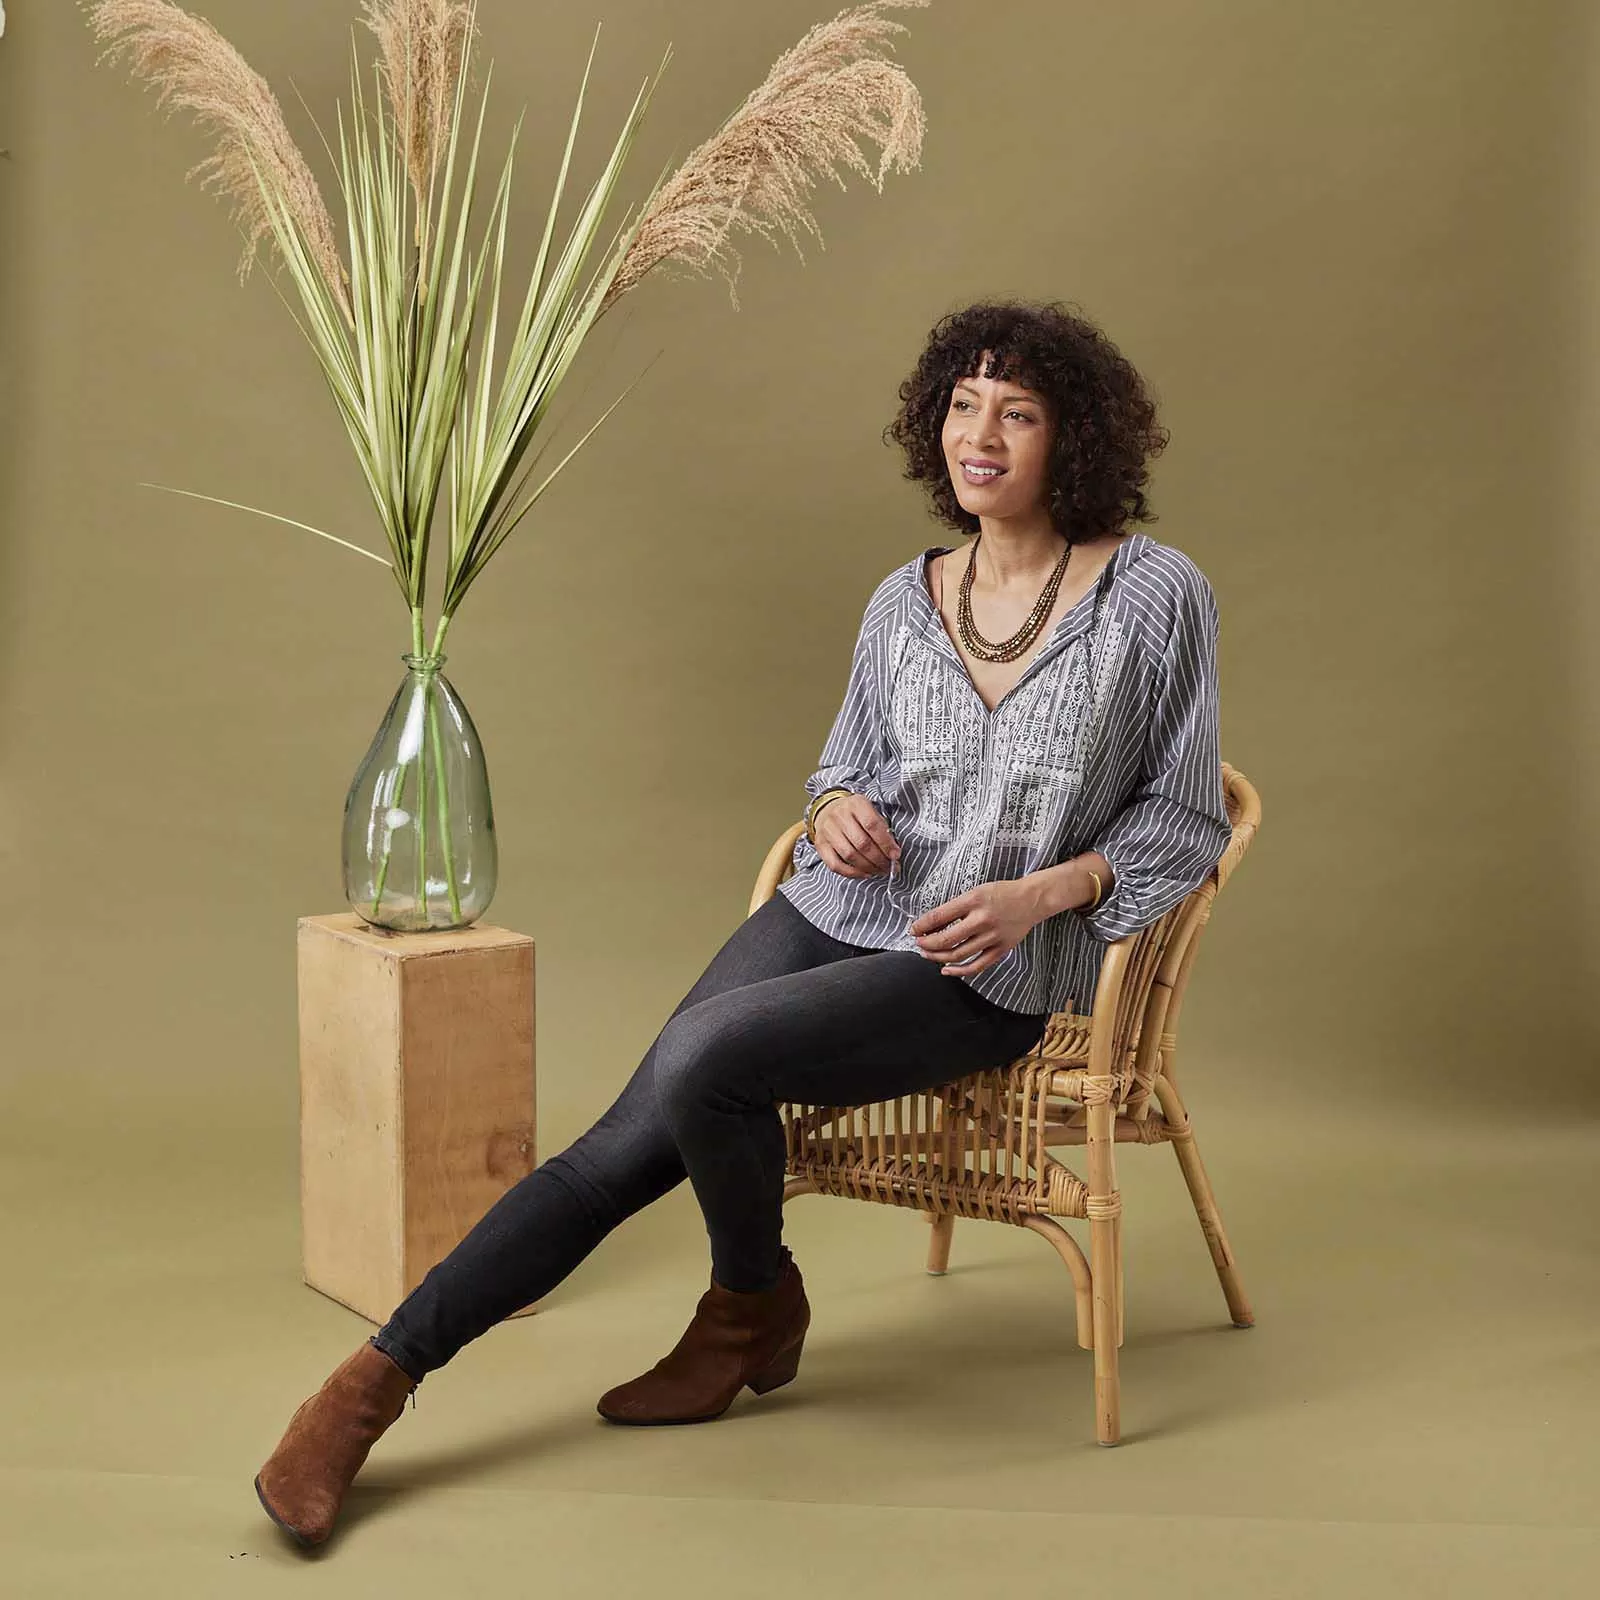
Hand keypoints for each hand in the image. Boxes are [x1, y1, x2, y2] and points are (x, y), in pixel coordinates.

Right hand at [814, 793, 900, 877]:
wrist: (827, 809)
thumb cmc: (854, 813)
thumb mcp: (870, 811)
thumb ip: (882, 829)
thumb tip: (893, 852)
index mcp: (856, 804)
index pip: (873, 825)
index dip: (886, 843)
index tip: (895, 855)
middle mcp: (839, 816)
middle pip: (862, 843)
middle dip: (879, 859)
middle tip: (889, 867)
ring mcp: (828, 831)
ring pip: (850, 855)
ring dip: (868, 867)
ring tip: (879, 870)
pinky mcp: (820, 845)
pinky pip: (835, 865)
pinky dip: (852, 873)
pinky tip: (865, 873)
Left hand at [908, 878, 1038, 977]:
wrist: (1031, 899)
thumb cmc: (1001, 893)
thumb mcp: (975, 892)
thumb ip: (956, 907)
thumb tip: (931, 923)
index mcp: (973, 900)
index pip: (939, 916)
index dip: (922, 925)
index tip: (913, 930)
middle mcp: (982, 919)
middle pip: (946, 939)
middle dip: (927, 944)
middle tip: (918, 944)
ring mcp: (992, 937)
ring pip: (958, 954)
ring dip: (938, 957)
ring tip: (927, 954)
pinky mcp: (1001, 949)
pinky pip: (976, 966)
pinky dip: (959, 971)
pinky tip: (946, 970)